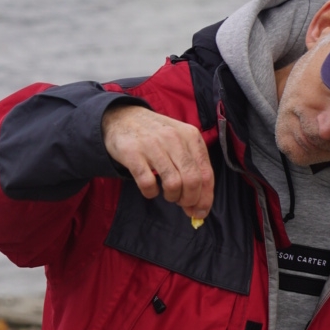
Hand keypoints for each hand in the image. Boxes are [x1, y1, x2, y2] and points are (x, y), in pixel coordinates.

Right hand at [102, 105, 213, 221]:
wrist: (123, 118)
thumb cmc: (157, 136)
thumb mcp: (180, 143)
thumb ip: (193, 170)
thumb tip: (200, 207)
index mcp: (191, 136)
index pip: (206, 174)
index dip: (205, 198)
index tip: (200, 212)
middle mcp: (174, 139)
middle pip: (192, 181)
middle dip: (189, 200)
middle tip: (181, 202)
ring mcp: (153, 145)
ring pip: (173, 184)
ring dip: (172, 197)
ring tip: (168, 194)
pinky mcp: (133, 153)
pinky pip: (148, 184)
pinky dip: (151, 193)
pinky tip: (151, 189)